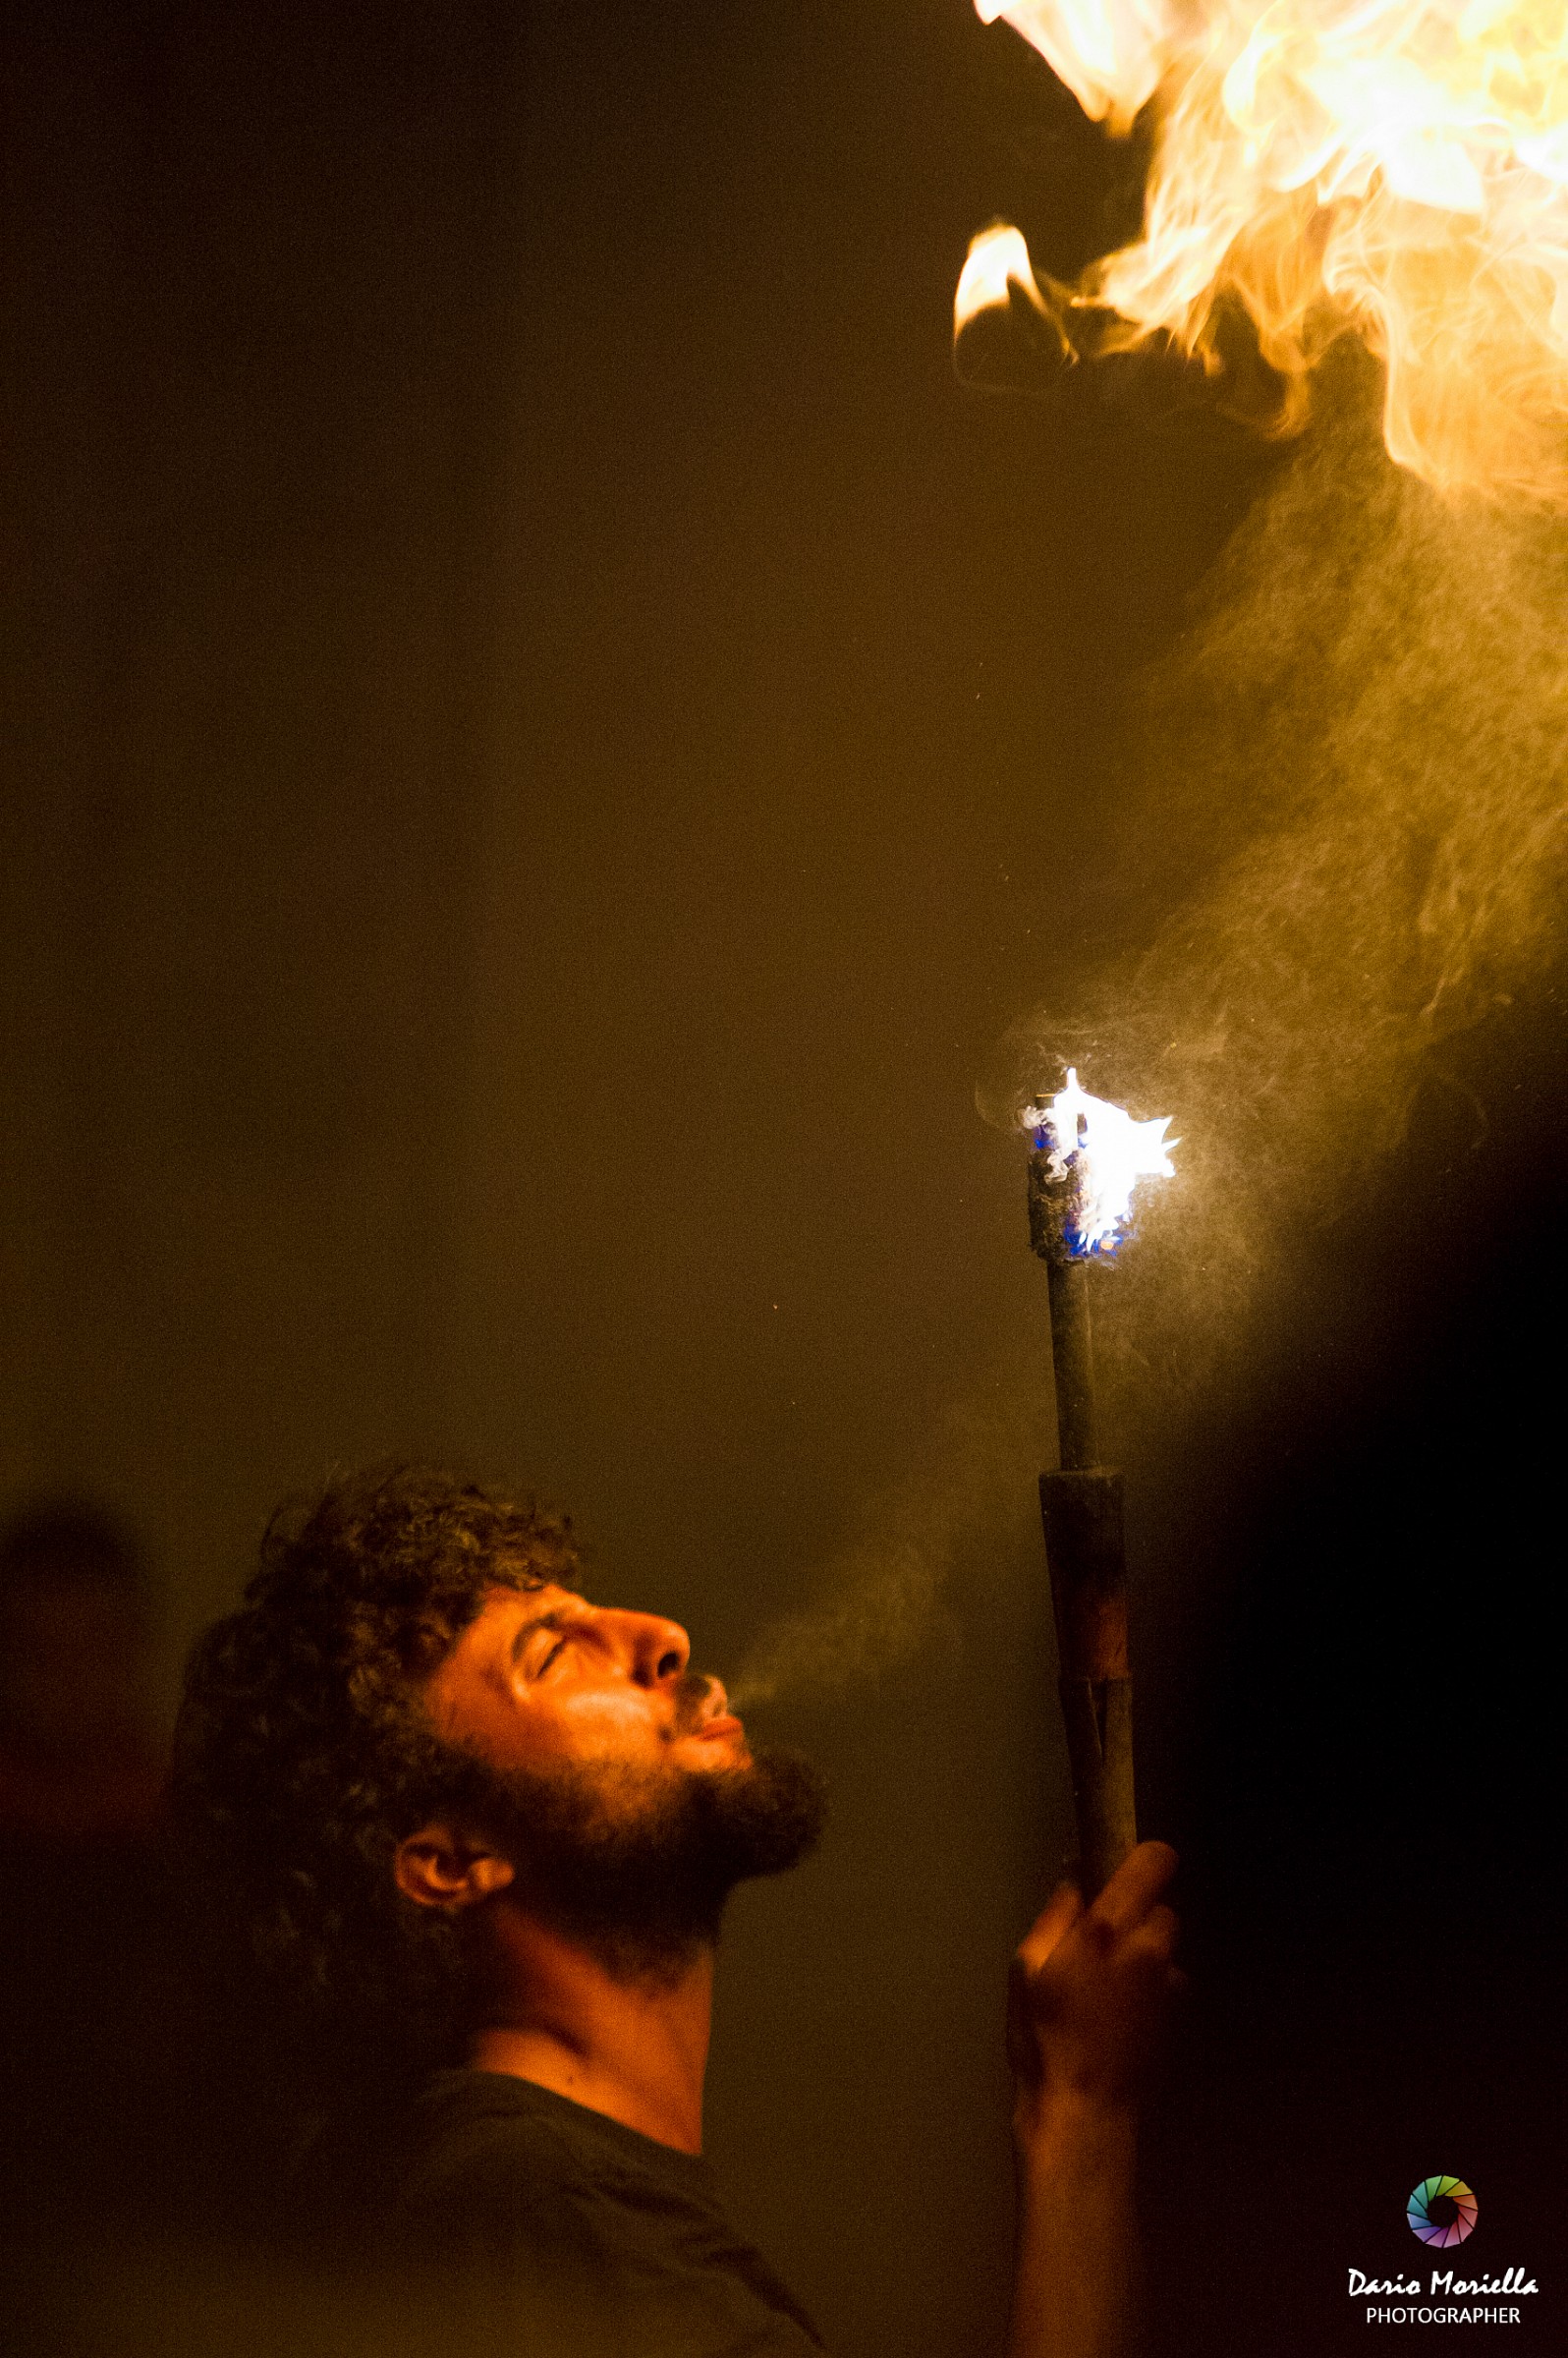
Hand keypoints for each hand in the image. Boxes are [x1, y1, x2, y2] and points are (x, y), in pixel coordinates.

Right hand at [1007, 1841, 1181, 2134]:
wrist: (1085, 2111)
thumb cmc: (1044, 2039)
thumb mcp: (1026, 1969)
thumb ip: (1055, 1917)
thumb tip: (1075, 1881)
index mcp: (1110, 1929)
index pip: (1155, 1863)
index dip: (1144, 1861)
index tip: (1122, 1877)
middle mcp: (1151, 1950)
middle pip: (1162, 1910)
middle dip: (1136, 1921)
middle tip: (1099, 1950)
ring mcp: (1172, 1986)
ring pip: (1165, 1951)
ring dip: (1144, 1959)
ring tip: (1106, 1994)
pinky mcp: (1181, 2017)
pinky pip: (1169, 1986)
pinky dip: (1151, 1992)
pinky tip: (1121, 2019)